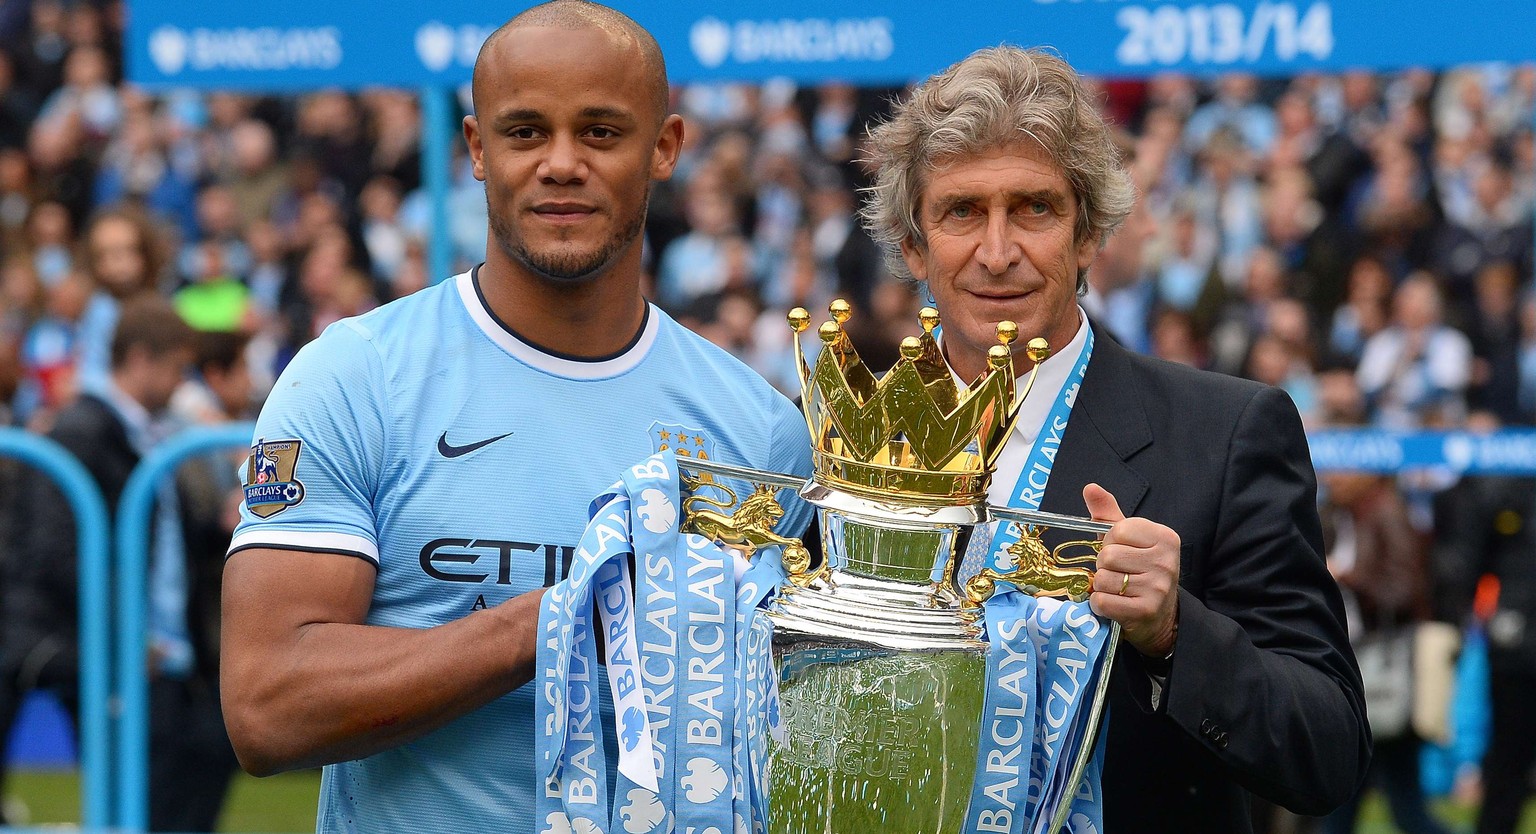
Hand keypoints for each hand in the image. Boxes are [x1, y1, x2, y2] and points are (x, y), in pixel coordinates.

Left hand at [1084, 483, 1179, 657]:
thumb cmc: (1140, 571)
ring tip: (1118, 589)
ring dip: (1102, 586)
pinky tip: (1114, 604)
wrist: (1161, 616)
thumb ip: (1108, 514)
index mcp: (1165, 537)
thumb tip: (1090, 488)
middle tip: (1119, 573)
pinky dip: (1100, 604)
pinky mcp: (1145, 610)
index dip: (1110, 542)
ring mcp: (1157, 587)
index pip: (1118, 529)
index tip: (1122, 551)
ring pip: (1103, 579)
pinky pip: (1102, 601)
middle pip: (1108, 555)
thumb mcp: (1129, 540)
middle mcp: (1165, 561)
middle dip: (1105, 565)